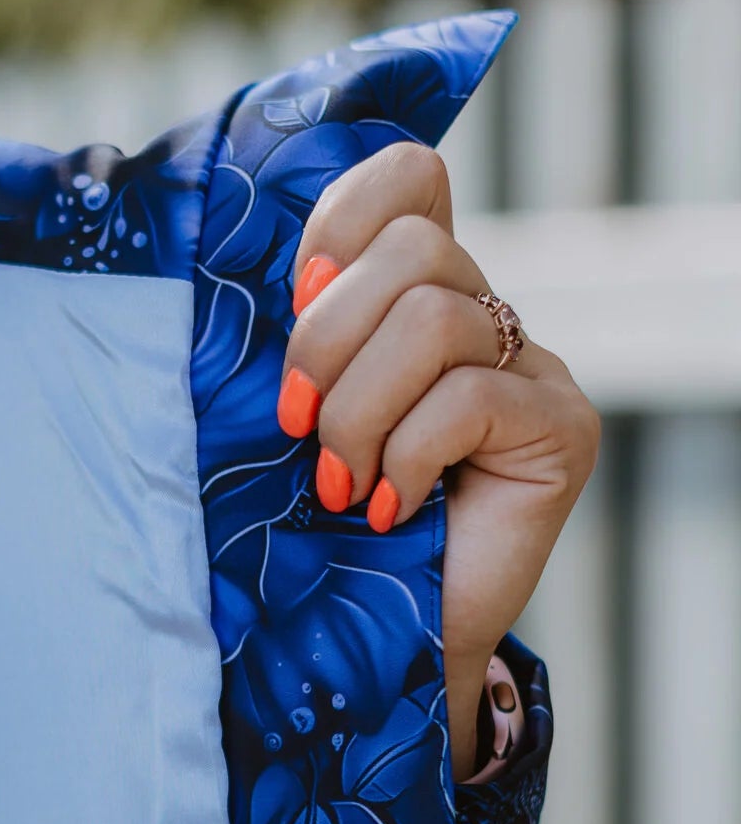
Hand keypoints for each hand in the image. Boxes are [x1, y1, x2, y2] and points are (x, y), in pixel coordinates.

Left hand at [277, 142, 599, 777]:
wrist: (375, 644)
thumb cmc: (312, 528)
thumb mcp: (285, 414)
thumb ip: (291, 337)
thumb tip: (262, 267)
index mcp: (415, 291)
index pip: (411, 179)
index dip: (345, 218)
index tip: (298, 292)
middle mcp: (484, 315)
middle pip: (413, 251)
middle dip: (327, 342)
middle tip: (297, 427)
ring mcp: (533, 368)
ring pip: (433, 322)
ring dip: (358, 414)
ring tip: (338, 484)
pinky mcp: (561, 428)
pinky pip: (465, 401)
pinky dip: (404, 459)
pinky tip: (386, 509)